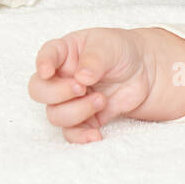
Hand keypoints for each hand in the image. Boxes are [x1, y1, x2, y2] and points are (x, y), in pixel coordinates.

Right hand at [28, 27, 153, 143]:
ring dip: (77, 111)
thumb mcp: (110, 46)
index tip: (47, 71)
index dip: (42, 64)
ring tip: (102, 100)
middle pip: (39, 91)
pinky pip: (72, 133)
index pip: (46, 55)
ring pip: (55, 115)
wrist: (145, 71)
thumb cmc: (121, 51)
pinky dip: (81, 136)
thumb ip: (94, 59)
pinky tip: (96, 135)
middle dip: (57, 93)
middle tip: (81, 88)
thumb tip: (82, 77)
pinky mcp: (84, 118)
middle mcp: (62, 77)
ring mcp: (70, 99)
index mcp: (65, 52)